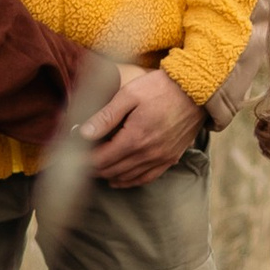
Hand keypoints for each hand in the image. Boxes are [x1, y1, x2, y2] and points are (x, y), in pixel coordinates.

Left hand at [80, 61, 204, 189]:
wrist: (197, 91)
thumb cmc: (161, 88)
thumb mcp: (129, 95)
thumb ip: (105, 116)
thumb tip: (81, 133)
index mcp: (135, 139)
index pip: (101, 159)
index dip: (84, 160)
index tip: (72, 156)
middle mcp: (148, 154)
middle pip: (112, 171)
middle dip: (93, 168)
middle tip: (79, 162)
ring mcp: (161, 159)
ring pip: (127, 178)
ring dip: (109, 175)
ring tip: (95, 169)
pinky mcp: (171, 159)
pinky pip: (146, 178)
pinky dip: (129, 181)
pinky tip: (119, 179)